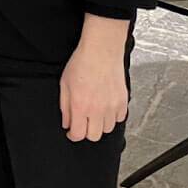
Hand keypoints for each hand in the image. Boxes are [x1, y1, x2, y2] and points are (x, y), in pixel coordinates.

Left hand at [59, 14, 128, 142]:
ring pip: (107, 129)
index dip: (73, 135)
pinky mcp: (123, 102)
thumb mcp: (64, 83)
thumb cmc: (82, 62)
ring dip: (100, 124)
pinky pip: (119, 119)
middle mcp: (98, 110)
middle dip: (86, 131)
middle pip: (94, 136)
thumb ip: (65, 106)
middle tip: (82, 122)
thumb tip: (66, 123)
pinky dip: (113, 117)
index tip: (71, 132)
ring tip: (94, 112)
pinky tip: (106, 107)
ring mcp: (112, 107)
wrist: (101, 50)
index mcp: (81, 106)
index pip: (78, 134)